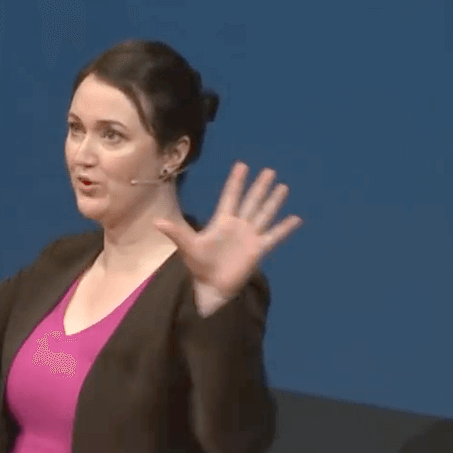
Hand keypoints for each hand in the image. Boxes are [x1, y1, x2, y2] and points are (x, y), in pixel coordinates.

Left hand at [154, 161, 301, 299]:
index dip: (236, 181)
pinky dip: (285, 228)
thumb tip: (156, 221)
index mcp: (221, 221)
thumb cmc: (199, 266)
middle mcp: (238, 225)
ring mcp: (249, 237)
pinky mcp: (258, 250)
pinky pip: (274, 236)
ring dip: (273, 201)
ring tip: (283, 186)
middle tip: (269, 171)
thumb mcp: (188, 247)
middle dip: (259, 187)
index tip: (242, 165)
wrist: (211, 287)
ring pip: (263, 214)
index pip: (230, 196)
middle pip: (250, 201)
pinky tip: (296, 218)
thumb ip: (177, 232)